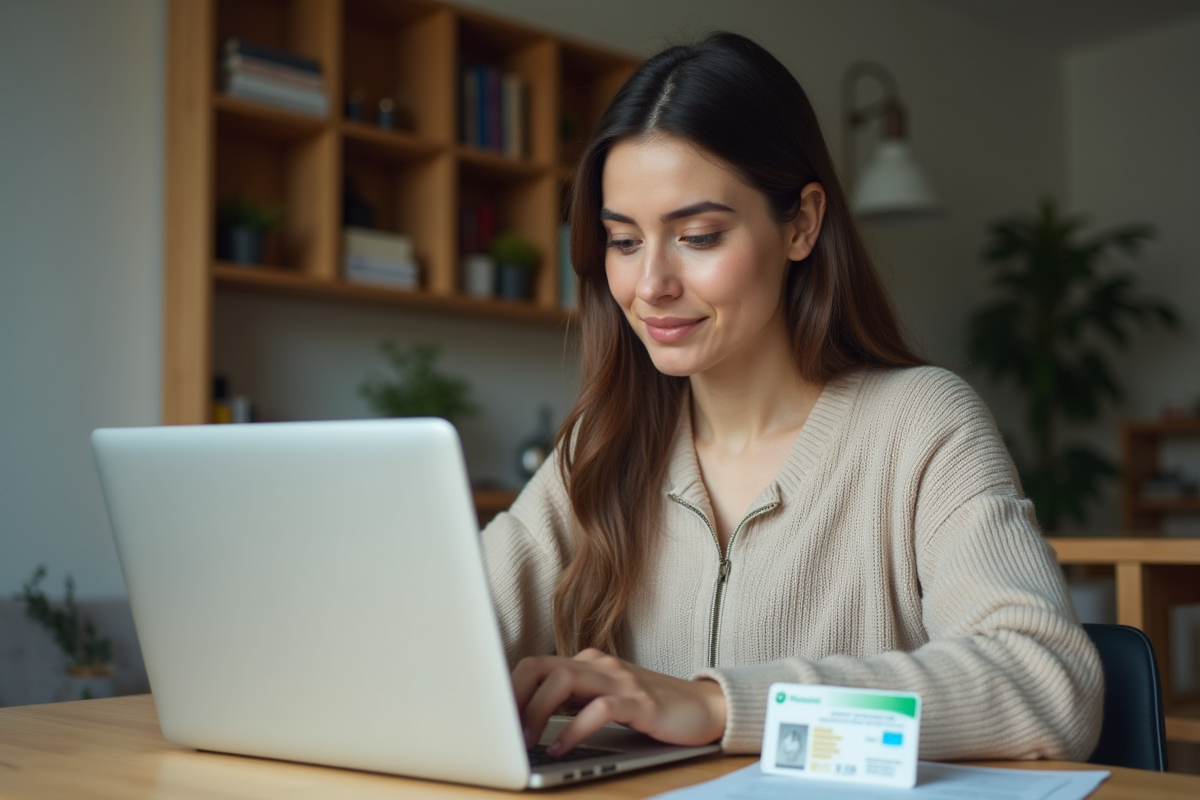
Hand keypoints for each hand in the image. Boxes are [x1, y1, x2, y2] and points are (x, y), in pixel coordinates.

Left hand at [511, 648, 726, 755]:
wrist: (704, 708)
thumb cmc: (650, 708)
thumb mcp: (605, 700)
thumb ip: (573, 701)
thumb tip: (527, 720)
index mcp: (586, 663)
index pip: (534, 665)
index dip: (507, 689)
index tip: (492, 719)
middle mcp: (599, 666)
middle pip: (540, 666)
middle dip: (514, 697)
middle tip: (502, 730)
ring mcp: (620, 681)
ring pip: (563, 680)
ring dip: (537, 711)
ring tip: (527, 741)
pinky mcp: (640, 702)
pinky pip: (598, 709)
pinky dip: (574, 729)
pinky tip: (562, 748)